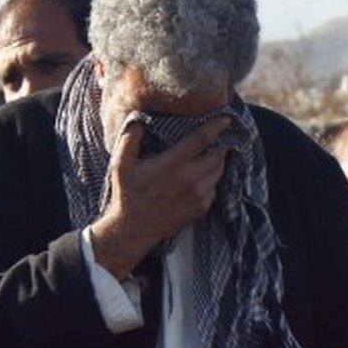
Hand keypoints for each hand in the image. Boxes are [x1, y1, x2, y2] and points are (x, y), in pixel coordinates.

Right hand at [89, 117, 229, 278]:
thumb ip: (130, 138)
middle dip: (220, 145)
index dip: (216, 126)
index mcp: (172, 164)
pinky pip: (215, 189)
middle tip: (216, 140)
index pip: (201, 139)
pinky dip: (211, 181)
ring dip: (217, 162)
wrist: (133, 229)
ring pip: (219, 172)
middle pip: (218, 155)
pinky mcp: (201, 209)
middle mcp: (190, 179)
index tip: (225, 118)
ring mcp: (198, 195)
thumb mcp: (121, 164)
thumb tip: (138, 118)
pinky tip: (200, 179)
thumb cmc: (127, 195)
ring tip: (209, 157)